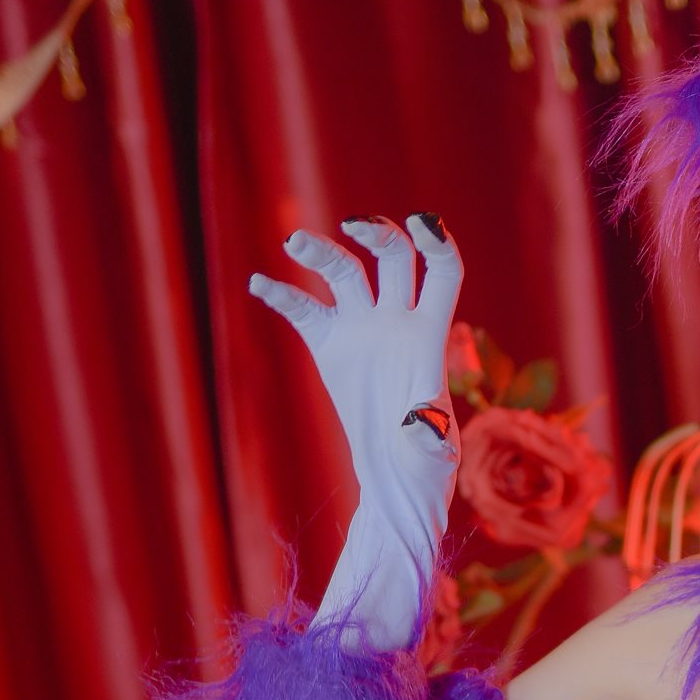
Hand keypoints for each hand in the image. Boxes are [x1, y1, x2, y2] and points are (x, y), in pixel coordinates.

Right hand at [250, 213, 462, 516]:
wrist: (392, 476)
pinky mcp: (330, 345)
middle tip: (350, 228)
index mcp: (429, 335)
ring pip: (342, 273)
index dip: (435, 242)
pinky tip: (259, 284)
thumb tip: (422, 420)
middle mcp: (396, 320)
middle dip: (375, 235)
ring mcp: (361, 328)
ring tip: (294, 244)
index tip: (420, 223)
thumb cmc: (424, 465)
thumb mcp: (433, 452)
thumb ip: (429, 432)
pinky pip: (303, 310)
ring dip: (320, 252)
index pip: (441, 273)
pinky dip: (281, 295)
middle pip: (391, 258)